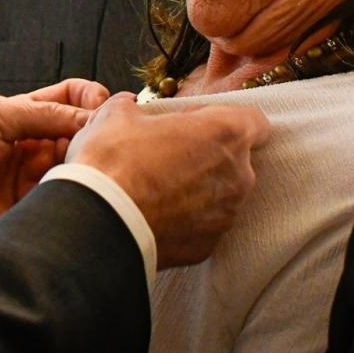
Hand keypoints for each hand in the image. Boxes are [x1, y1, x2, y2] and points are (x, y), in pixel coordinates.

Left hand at [0, 80, 109, 264]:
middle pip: (83, 134)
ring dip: (88, 166)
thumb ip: (41, 113)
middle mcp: (34, 146)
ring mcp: (36, 180)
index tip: (102, 108)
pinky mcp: (32, 211)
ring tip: (85, 167)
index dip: (91, 99)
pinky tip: (75, 192)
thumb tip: (89, 114)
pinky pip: (65, 202)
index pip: (71, 98)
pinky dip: (76, 196)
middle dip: (96, 134)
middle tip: (97, 141)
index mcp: (23, 116)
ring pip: (80, 168)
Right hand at [69, 94, 269, 267]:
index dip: (225, 118)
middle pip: (236, 159)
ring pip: (221, 195)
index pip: (254, 121)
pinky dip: (186, 220)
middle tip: (169, 154)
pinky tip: (156, 214)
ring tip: (158, 189)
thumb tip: (129, 107)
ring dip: (198, 189)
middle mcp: (238, 176)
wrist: (98, 221)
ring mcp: (226, 215)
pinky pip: (204, 225)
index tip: (197, 122)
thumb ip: (134, 107)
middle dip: (209, 155)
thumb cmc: (113, 161)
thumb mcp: (116, 115)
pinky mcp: (209, 246)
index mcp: (224, 133)